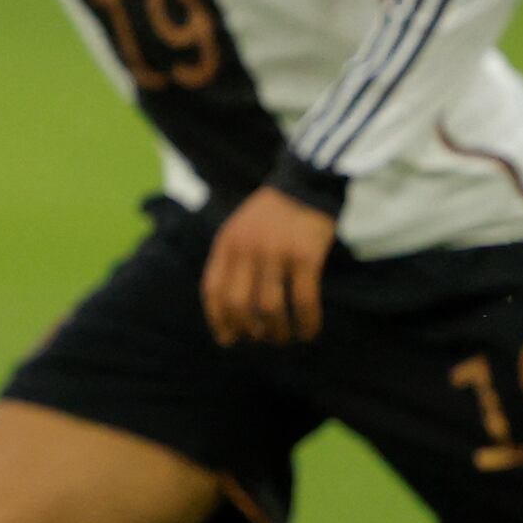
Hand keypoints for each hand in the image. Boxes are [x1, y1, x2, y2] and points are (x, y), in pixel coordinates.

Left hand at [199, 186, 336, 345]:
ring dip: (277, 331)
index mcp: (226, 243)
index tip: (228, 339)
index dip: (218, 320)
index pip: (213, 291)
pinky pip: (303, 299)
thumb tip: (231, 314)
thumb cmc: (271, 216)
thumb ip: (231, 263)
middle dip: (248, 330)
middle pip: (238, 304)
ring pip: (269, 307)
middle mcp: (247, 249)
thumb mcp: (239, 231)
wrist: (305, 184)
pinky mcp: (305, 255)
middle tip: (261, 338)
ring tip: (284, 338)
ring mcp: (276, 252)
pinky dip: (306, 321)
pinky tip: (309, 331)